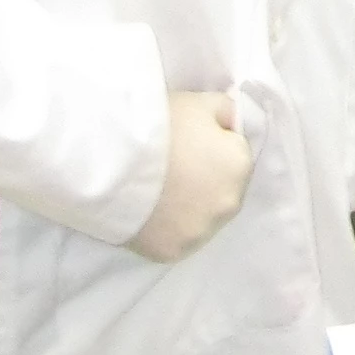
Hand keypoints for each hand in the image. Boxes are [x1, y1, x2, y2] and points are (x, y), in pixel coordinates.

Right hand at [129, 90, 254, 262]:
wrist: (114, 161)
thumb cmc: (163, 126)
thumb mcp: (202, 102)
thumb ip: (227, 112)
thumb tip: (230, 125)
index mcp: (241, 166)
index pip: (235, 157)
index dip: (212, 149)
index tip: (189, 146)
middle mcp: (229, 204)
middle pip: (222, 191)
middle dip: (206, 182)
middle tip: (175, 170)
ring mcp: (201, 233)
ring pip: (202, 219)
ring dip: (190, 209)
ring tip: (161, 194)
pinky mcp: (173, 253)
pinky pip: (178, 239)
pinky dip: (168, 230)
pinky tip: (151, 214)